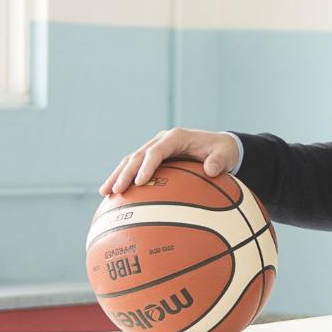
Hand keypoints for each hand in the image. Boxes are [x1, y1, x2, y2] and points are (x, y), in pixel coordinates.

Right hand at [100, 127, 238, 195]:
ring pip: (131, 160)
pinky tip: (113, 194)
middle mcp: (162, 140)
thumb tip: (212, 170)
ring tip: (105, 192)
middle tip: (116, 190)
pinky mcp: (153, 156)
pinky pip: (135, 166)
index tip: (139, 182)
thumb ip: (219, 161)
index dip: (147, 165)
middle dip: (126, 173)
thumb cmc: (223, 151)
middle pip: (139, 155)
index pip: (157, 150)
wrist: (220, 144)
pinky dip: (123, 177)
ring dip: (118, 175)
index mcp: (177, 137)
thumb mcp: (226, 154)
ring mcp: (156, 147)